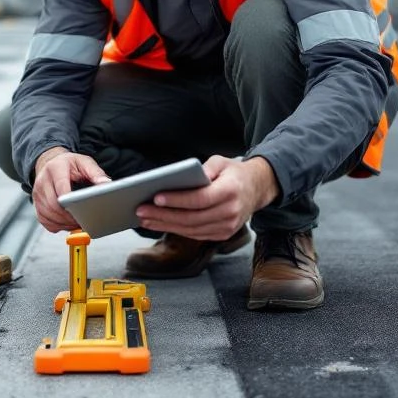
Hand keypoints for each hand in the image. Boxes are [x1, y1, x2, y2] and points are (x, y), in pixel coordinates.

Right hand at [32, 147, 110, 232]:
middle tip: (83, 219)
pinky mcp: (36, 204)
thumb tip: (106, 184)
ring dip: (64, 223)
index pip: (61, 189)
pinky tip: (67, 222)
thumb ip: (96, 173)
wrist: (51, 163)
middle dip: (69, 216)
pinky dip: (57, 225)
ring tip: (77, 221)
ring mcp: (37, 194)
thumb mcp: (84, 162)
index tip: (83, 209)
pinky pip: (45, 221)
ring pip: (48, 215)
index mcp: (55, 168)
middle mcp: (42, 181)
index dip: (72, 203)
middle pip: (53, 205)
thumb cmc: (69, 164)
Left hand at [135, 155, 280, 240]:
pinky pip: (195, 234)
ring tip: (145, 219)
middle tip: (141, 210)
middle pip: (191, 217)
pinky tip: (160, 224)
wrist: (257, 189)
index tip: (156, 197)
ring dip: (165, 225)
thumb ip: (204, 168)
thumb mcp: (221, 162)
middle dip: (163, 215)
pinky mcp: (222, 234)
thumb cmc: (234, 173)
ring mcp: (228, 227)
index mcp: (230, 191)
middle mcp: (231, 212)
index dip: (177, 200)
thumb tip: (180, 177)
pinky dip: (176, 230)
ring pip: (191, 230)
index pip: (200, 199)